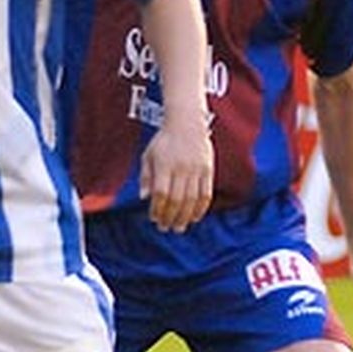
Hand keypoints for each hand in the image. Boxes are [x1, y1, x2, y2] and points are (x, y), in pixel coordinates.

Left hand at [139, 118, 212, 232]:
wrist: (187, 123)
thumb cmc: (164, 141)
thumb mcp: (149, 156)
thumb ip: (146, 177)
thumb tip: (144, 198)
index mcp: (165, 164)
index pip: (161, 193)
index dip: (157, 209)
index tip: (154, 218)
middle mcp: (181, 168)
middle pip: (177, 199)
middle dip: (170, 217)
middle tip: (165, 228)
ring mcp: (196, 169)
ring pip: (192, 200)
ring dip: (185, 217)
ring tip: (179, 227)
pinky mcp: (208, 170)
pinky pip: (205, 194)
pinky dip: (200, 208)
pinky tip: (195, 217)